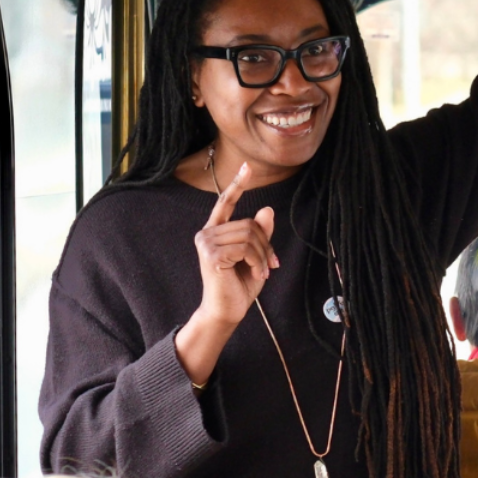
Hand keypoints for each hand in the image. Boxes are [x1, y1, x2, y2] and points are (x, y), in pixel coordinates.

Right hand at [194, 161, 278, 331]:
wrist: (227, 311)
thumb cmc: (239, 285)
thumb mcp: (255, 256)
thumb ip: (259, 234)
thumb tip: (267, 210)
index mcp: (215, 231)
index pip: (226, 202)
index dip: (237, 184)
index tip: (247, 166)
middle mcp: (206, 234)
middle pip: (249, 224)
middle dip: (266, 244)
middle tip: (271, 265)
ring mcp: (206, 243)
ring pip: (249, 235)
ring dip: (263, 255)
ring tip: (263, 272)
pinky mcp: (212, 255)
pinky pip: (246, 248)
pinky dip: (258, 261)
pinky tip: (258, 275)